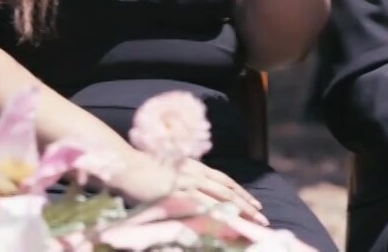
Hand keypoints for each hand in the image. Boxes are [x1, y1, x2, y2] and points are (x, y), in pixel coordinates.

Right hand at [112, 152, 266, 224]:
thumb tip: (192, 194)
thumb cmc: (141, 170)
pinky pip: (203, 206)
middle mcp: (194, 172)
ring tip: (253, 223)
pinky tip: (228, 223)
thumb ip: (182, 181)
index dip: (240, 192)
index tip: (254, 204)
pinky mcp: (178, 193)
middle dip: (246, 204)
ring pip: (220, 198)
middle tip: (262, 217)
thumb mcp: (167, 172)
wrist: (125, 165)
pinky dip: (217, 215)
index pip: (223, 180)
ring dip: (239, 211)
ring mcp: (187, 182)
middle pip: (226, 189)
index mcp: (193, 166)